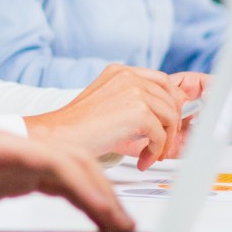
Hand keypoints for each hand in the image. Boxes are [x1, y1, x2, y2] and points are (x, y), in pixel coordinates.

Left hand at [0, 132, 134, 231]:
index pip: (55, 160)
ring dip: (99, 195)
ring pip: (73, 171)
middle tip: (126, 224)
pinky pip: (61, 184)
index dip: (85, 185)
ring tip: (121, 226)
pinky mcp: (17, 175)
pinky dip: (83, 200)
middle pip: (74, 161)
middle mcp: (14, 146)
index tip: (107, 211)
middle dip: (103, 190)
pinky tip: (98, 220)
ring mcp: (19, 160)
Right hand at [26, 63, 189, 169]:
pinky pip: (161, 135)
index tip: (168, 122)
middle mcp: (129, 77)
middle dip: (171, 124)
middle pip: (170, 99)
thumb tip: (165, 111)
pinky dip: (154, 152)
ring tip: (150, 154)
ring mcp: (135, 92)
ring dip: (164, 141)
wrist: (60, 135)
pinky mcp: (139, 112)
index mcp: (120, 72)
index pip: (162, 80)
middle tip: (161, 143)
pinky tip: (142, 160)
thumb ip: (132, 99)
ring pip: (170, 117)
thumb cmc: (78, 126)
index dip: (171, 102)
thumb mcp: (107, 101)